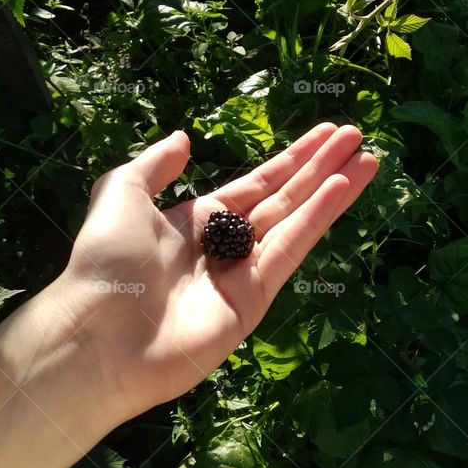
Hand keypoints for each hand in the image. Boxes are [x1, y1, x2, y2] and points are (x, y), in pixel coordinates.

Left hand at [56, 123, 376, 418]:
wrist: (99, 333)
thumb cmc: (106, 260)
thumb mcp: (121, 193)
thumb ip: (155, 164)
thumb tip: (184, 137)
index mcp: (199, 220)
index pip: (258, 183)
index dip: (292, 159)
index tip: (324, 134)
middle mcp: (227, 244)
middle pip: (285, 198)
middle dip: (321, 166)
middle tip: (357, 135)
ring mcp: (244, 273)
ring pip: (297, 220)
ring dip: (333, 188)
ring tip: (369, 158)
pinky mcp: (254, 300)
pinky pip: (291, 250)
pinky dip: (318, 218)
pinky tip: (342, 188)